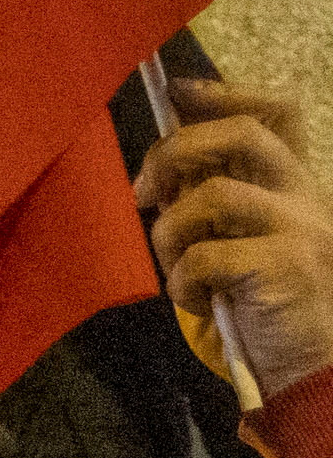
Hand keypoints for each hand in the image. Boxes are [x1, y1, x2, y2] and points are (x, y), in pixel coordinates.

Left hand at [142, 77, 332, 405]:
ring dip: (171, 234)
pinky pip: (205, 257)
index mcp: (295, 186)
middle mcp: (307, 196)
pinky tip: (197, 301)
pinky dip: (183, 283)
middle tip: (142, 193)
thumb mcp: (241, 245)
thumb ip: (213, 208)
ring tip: (176, 270)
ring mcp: (302, 228)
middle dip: (177, 152)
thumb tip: (159, 175)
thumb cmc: (267, 308)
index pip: (276, 114)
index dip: (225, 93)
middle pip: (243, 136)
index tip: (176, 91)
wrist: (314, 366)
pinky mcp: (287, 266)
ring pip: (212, 196)